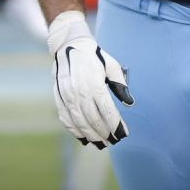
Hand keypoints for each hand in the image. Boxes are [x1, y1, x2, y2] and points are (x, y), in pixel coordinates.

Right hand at [47, 10, 132, 147]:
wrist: (69, 46)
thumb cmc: (95, 57)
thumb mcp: (112, 65)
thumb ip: (121, 84)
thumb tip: (129, 102)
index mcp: (95, 85)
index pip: (107, 111)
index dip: (116, 125)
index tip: (124, 134)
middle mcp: (80, 93)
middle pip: (93, 120)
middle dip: (105, 133)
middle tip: (114, 141)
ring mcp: (67, 97)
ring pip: (80, 122)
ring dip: (91, 136)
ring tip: (101, 143)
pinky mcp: (59, 98)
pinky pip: (66, 119)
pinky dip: (75, 131)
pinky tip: (83, 138)